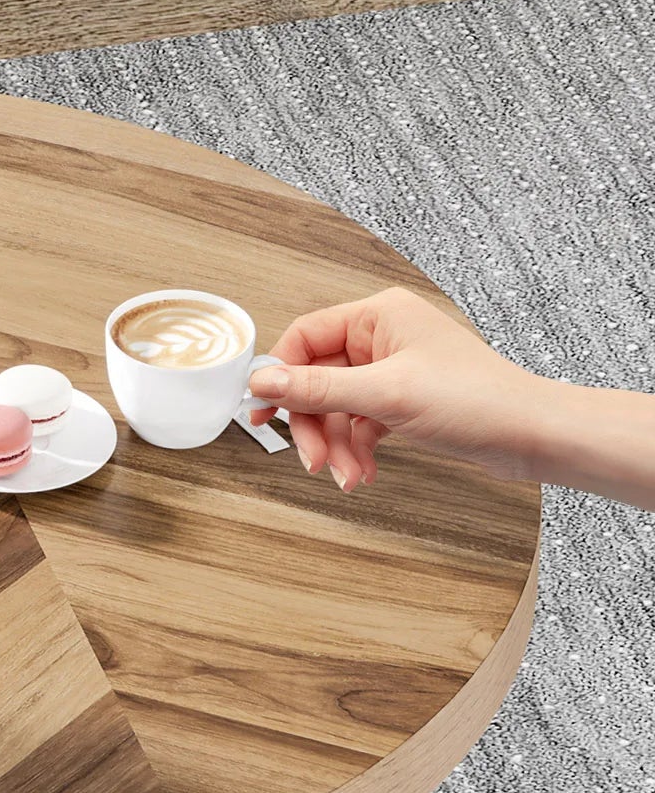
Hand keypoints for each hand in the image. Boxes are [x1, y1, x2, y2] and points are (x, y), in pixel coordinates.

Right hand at [247, 285, 539, 490]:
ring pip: (336, 407)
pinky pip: (357, 423)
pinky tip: (362, 473)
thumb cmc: (478, 400)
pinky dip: (355, 450)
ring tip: (344, 476)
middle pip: (316, 379)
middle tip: (310, 459)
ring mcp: (392, 370)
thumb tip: (262, 380)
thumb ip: (317, 387)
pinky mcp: (401, 400)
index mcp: (379, 316)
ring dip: (334, 446)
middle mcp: (383, 338)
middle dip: (313, 425)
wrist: (530, 435)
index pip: (304, 337)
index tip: (262, 410)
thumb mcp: (385, 394)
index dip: (279, 374)